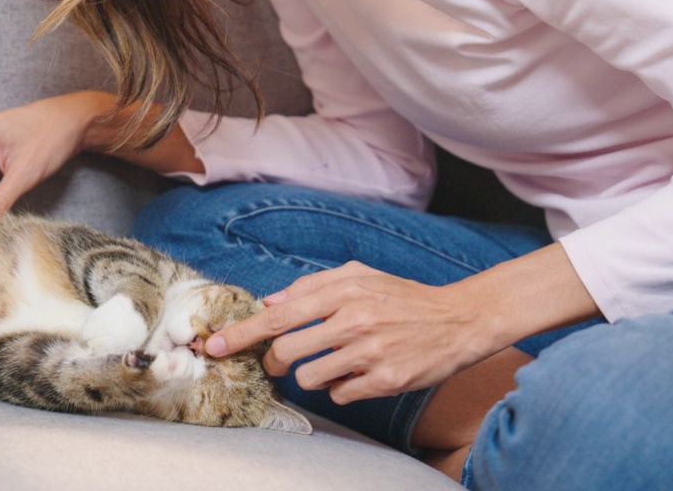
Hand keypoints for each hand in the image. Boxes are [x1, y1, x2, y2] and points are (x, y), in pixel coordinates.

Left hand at [205, 261, 500, 404]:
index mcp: (343, 292)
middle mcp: (353, 321)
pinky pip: (340, 395)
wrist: (457, 320)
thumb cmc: (403, 297)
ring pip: (309, 378)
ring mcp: (369, 353)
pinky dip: (342, 387)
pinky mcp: (384, 381)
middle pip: (286, 352)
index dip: (242, 334)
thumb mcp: (361, 276)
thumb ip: (313, 285)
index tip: (214, 346)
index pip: (279, 316)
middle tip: (282, 360)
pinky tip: (360, 373)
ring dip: (312, 374)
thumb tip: (271, 301)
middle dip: (276, 361)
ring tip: (335, 362)